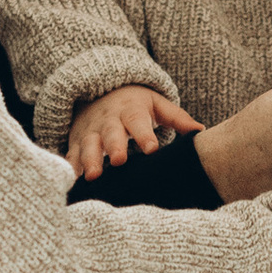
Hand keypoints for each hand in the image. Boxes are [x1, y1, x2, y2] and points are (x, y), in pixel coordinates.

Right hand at [67, 84, 200, 180]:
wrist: (99, 91)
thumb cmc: (135, 104)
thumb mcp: (156, 105)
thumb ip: (177, 118)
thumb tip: (200, 132)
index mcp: (131, 111)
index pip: (138, 121)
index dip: (144, 135)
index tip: (151, 149)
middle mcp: (109, 121)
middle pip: (111, 133)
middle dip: (114, 146)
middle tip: (119, 160)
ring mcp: (91, 131)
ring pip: (89, 145)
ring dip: (90, 160)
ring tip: (93, 176)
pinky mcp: (77, 141)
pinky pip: (72, 154)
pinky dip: (71, 167)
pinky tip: (73, 181)